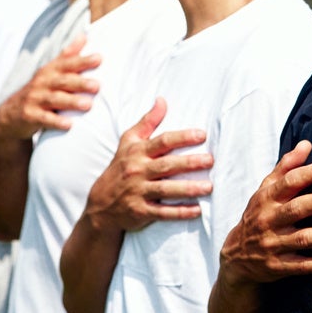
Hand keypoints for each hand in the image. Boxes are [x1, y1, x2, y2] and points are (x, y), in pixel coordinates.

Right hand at [0, 36, 101, 139]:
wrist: (11, 114)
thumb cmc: (39, 90)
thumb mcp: (50, 71)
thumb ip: (68, 55)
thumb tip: (84, 35)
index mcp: (49, 71)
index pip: (67, 63)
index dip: (82, 61)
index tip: (99, 59)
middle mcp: (41, 83)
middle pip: (62, 82)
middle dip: (80, 83)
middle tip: (97, 86)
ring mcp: (34, 99)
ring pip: (54, 100)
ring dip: (71, 102)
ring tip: (88, 105)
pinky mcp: (29, 116)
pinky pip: (44, 119)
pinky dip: (56, 122)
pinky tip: (69, 125)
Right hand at [83, 99, 212, 235]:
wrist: (100, 205)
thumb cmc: (120, 168)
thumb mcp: (129, 142)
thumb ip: (147, 122)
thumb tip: (162, 100)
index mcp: (138, 152)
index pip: (162, 142)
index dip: (182, 137)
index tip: (202, 135)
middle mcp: (137, 171)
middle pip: (166, 165)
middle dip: (189, 163)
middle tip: (210, 160)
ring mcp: (138, 192)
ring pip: (166, 190)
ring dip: (188, 188)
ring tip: (209, 186)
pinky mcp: (141, 212)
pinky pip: (163, 212)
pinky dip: (180, 212)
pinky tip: (197, 210)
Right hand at [223, 141, 311, 285]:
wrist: (235, 257)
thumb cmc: (258, 215)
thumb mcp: (265, 190)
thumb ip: (286, 167)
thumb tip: (307, 143)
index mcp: (266, 199)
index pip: (288, 182)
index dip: (311, 173)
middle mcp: (268, 221)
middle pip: (295, 210)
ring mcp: (273, 245)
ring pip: (301, 239)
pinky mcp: (278, 267)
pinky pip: (301, 266)